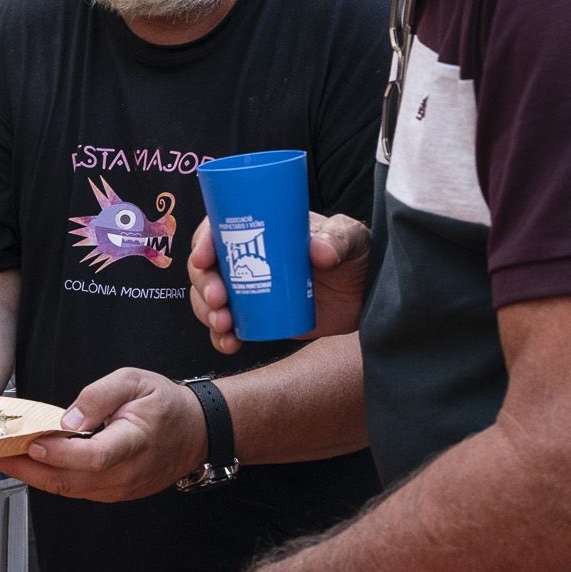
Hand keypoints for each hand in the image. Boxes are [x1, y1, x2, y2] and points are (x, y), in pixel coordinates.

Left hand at [0, 368, 204, 501]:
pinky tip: (30, 466)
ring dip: (33, 477)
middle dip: (27, 470)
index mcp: (134, 442)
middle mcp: (126, 473)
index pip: (93, 457)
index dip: (60, 453)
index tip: (32, 442)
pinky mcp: (114, 493)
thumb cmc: (165, 404)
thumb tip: (68, 417)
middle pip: (71, 481)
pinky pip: (77, 491)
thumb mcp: (134, 380)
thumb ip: (100, 396)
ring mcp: (120, 489)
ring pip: (69, 490)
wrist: (196, 431)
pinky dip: (50, 479)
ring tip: (1, 460)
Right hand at [188, 212, 369, 353]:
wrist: (367, 296)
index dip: (203, 242)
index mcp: (260, 229)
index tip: (204, 258)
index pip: (219, 229)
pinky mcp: (257, 318)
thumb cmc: (355, 255)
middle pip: (206, 267)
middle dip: (202, 284)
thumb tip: (319, 253)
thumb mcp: (349, 237)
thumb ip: (337, 239)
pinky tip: (229, 342)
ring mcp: (249, 290)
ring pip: (209, 299)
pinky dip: (221, 337)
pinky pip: (227, 328)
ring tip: (224, 323)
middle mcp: (247, 258)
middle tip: (218, 298)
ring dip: (206, 312)